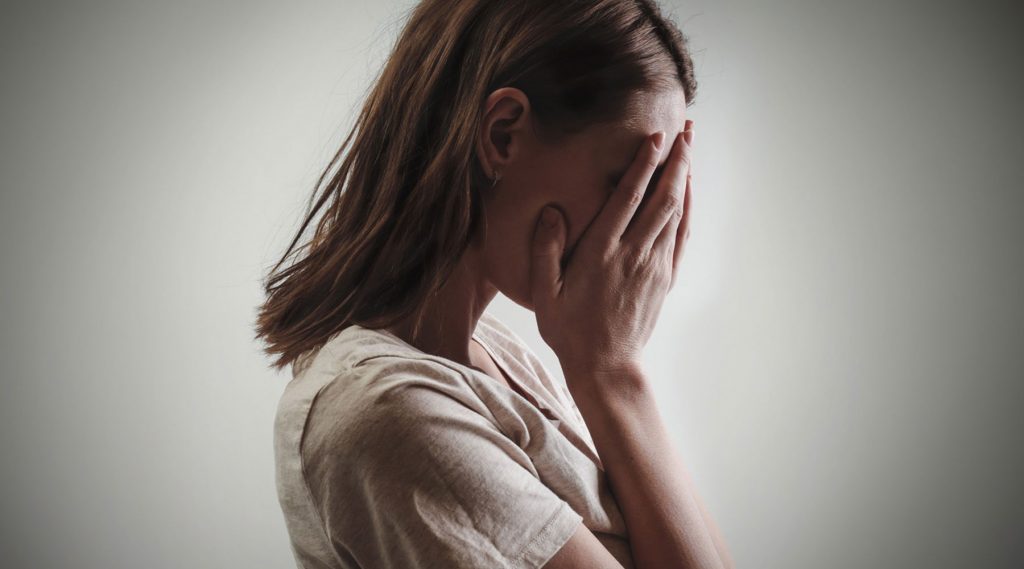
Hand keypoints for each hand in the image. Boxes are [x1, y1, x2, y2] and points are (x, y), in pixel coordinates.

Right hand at [530, 120, 693, 384]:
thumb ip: (546, 250)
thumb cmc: (568, 329)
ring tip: (690, 147)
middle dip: (675, 161)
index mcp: (600, 253)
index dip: (643, 165)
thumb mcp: (545, 293)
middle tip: (686, 130)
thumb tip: (552, 211)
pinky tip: (687, 190)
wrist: (606, 366)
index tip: (654, 137)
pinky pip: (681, 235)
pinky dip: (687, 208)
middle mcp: (632, 254)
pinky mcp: (664, 278)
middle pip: (662, 198)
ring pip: (675, 212)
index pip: (627, 199)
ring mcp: (653, 265)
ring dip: (685, 177)